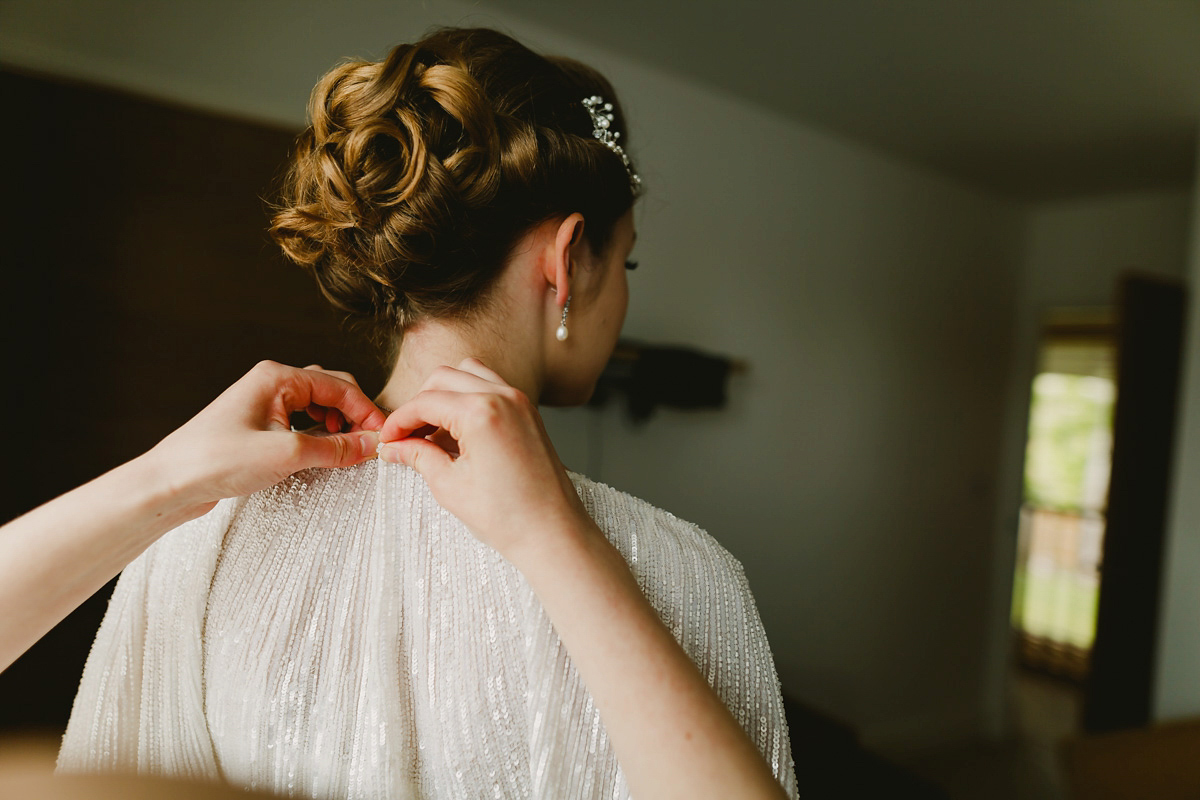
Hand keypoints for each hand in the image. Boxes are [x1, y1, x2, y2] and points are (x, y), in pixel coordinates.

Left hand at [144, 360, 385, 515]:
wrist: (169, 483)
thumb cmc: (215, 460)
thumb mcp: (287, 455)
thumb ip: (336, 448)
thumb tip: (371, 445)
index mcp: (278, 377)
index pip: (340, 387)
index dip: (366, 412)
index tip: (383, 438)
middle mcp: (271, 384)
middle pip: (331, 392)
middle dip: (354, 416)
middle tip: (369, 445)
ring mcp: (264, 405)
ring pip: (317, 408)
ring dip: (337, 426)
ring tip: (348, 450)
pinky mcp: (258, 428)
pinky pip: (301, 424)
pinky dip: (319, 436)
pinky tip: (322, 454)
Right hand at [376, 358, 587, 560]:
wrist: (553, 533)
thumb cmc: (508, 517)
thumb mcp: (450, 486)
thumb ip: (419, 457)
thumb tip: (395, 447)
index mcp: (481, 412)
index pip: (425, 402)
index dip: (399, 421)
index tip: (388, 440)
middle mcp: (503, 396)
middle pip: (443, 378)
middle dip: (419, 404)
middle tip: (406, 437)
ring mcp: (520, 401)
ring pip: (468, 374)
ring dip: (444, 395)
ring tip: (432, 431)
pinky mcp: (529, 411)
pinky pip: (491, 386)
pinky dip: (469, 398)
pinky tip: (459, 431)